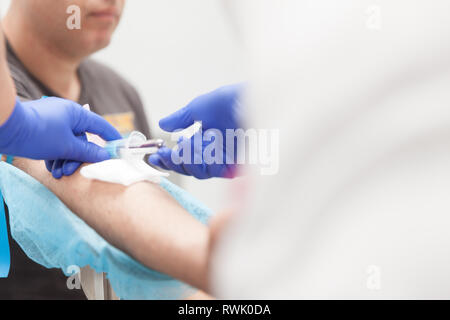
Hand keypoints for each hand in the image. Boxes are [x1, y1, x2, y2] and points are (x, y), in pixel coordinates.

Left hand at [0, 97, 120, 176]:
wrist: (4, 128)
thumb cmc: (38, 134)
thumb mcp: (67, 146)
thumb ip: (88, 151)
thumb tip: (104, 154)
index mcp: (76, 113)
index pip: (100, 126)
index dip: (111, 137)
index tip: (120, 147)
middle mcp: (66, 114)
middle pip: (81, 139)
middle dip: (77, 158)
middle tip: (71, 171)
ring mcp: (52, 120)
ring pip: (67, 143)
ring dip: (64, 160)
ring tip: (57, 173)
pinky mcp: (41, 127)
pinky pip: (55, 143)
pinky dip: (54, 155)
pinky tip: (50, 167)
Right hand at [148, 84, 242, 178]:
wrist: (252, 100)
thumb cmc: (232, 101)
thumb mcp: (200, 108)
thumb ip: (181, 119)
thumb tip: (163, 124)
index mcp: (210, 141)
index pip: (188, 157)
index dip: (170, 158)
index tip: (156, 155)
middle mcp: (218, 153)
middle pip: (191, 169)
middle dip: (175, 161)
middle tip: (164, 153)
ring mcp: (228, 160)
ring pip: (200, 171)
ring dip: (189, 157)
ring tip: (187, 142)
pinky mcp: (237, 166)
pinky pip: (214, 170)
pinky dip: (204, 158)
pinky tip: (201, 143)